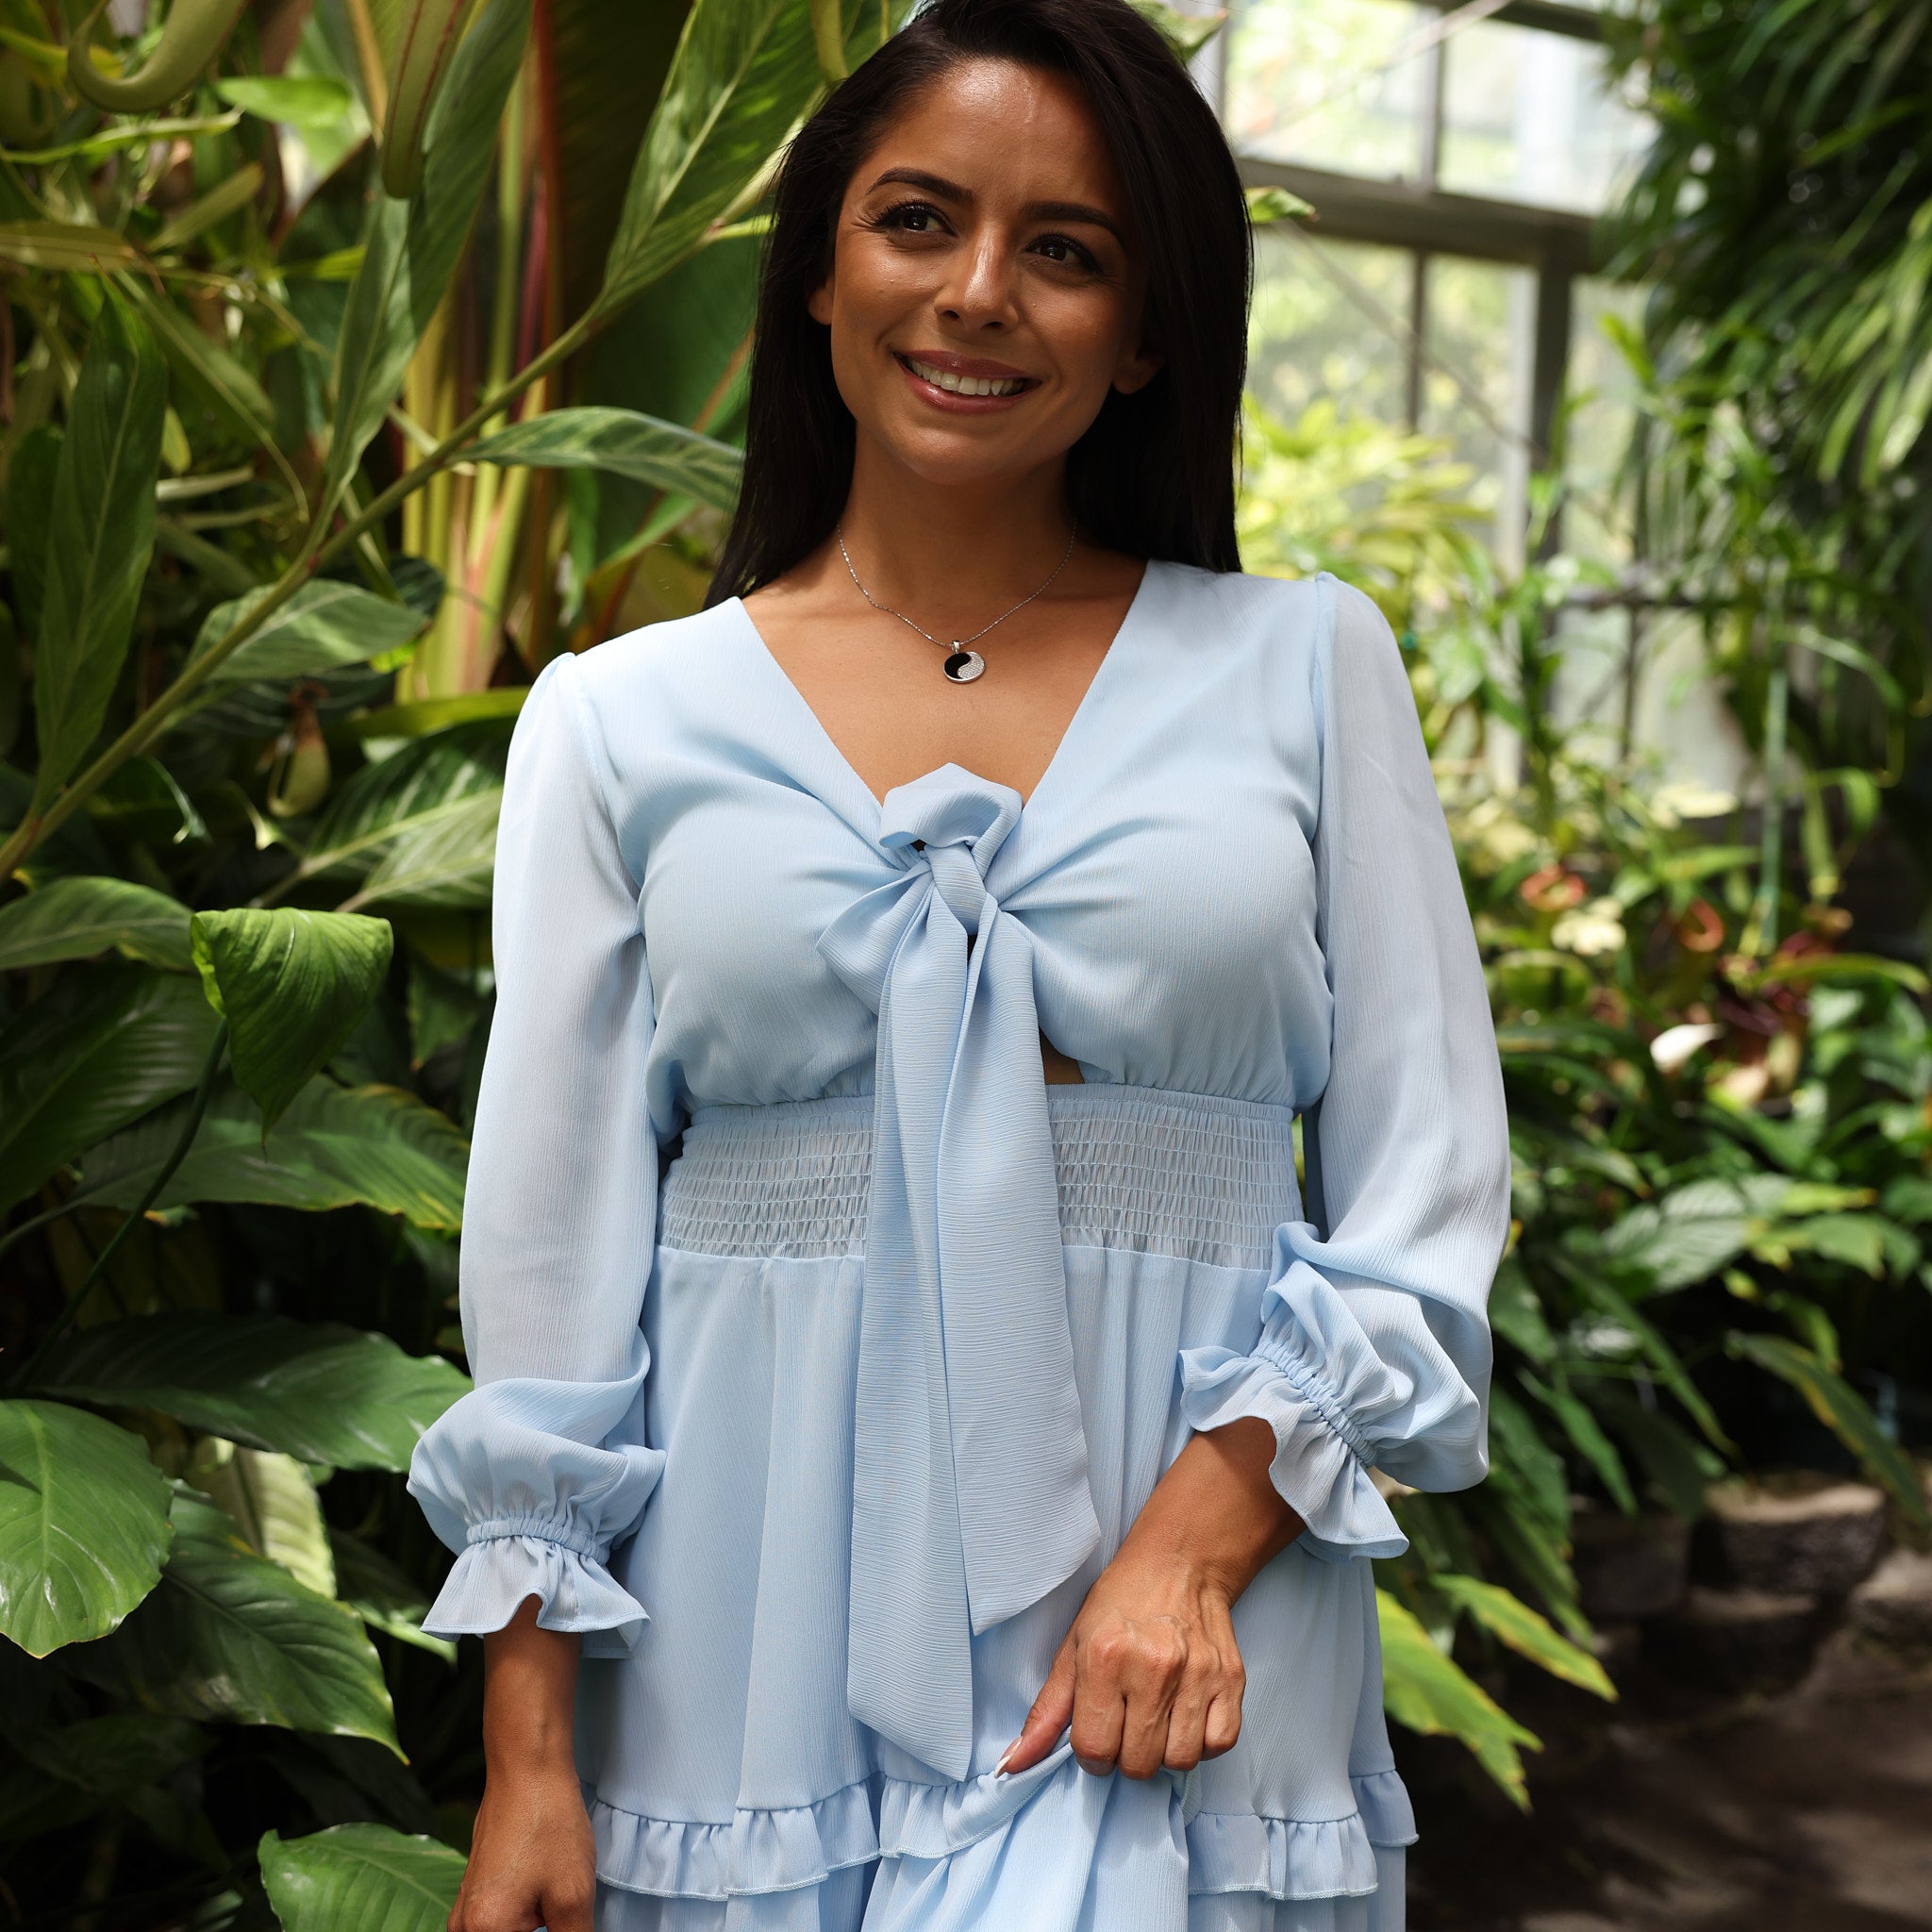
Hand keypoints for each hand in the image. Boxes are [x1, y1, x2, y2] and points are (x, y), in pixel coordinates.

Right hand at [450, 1596, 593, 1931]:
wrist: (526, 1770)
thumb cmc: (548, 1824)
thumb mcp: (573, 1895)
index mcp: (482, 1931)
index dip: (555, 1931)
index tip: (567, 1918)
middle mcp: (462, 1926)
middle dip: (541, 1929)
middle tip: (562, 1909)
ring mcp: (463, 1910)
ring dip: (533, 1926)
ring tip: (555, 1901)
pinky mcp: (472, 1894)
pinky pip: (496, 1924)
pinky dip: (524, 1920)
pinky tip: (545, 1897)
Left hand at [1000, 1419, 1301, 1781]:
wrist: (1178, 1562)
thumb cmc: (1121, 1603)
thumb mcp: (1072, 1647)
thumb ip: (1046, 1711)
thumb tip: (1014, 1764)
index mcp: (1106, 1658)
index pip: (1094, 1749)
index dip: (1091, 1754)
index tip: (1097, 1735)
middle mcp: (1153, 1668)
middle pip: (1138, 1764)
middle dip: (1127, 1755)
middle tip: (1126, 1724)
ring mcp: (1197, 1674)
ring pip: (1180, 1761)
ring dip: (1165, 1751)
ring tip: (1156, 1720)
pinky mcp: (1230, 1679)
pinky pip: (1219, 1744)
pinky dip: (1202, 1741)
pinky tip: (1186, 1716)